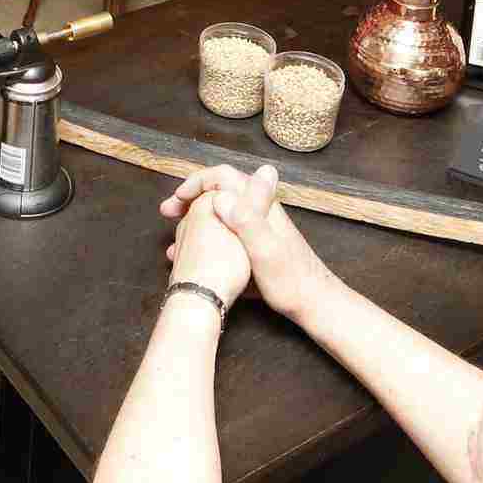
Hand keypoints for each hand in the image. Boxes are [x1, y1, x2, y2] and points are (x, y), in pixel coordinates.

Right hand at [160, 164, 333, 319]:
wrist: (314, 306)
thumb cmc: (292, 282)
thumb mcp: (265, 251)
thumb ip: (246, 221)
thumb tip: (220, 196)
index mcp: (260, 206)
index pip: (224, 176)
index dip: (197, 182)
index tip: (177, 200)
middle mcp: (258, 212)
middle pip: (219, 192)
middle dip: (191, 199)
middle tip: (168, 214)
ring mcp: (257, 230)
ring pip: (219, 215)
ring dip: (194, 220)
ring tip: (173, 238)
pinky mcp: (254, 248)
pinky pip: (224, 236)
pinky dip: (204, 241)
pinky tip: (191, 260)